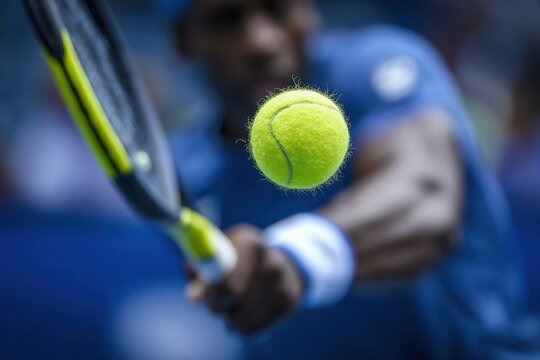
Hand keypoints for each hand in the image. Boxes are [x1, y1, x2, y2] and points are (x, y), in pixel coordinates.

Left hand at [187, 224, 303, 333]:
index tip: (202, 297)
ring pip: (243, 319)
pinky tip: (247, 314)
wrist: (283, 266)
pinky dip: (244, 328)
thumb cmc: (237, 260)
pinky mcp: (289, 303)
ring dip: (231, 319)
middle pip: (235, 299)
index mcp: (249, 243)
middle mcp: (271, 261)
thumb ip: (200, 271)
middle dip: (218, 305)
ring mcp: (283, 283)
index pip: (227, 279)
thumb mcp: (217, 256)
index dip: (212, 292)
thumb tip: (194, 298)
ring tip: (234, 307)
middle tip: (215, 305)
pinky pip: (255, 329)